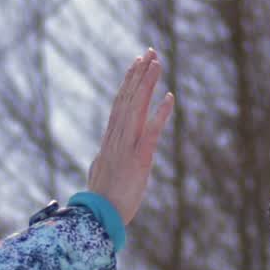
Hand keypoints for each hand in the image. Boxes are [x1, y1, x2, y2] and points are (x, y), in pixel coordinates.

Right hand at [88, 48, 174, 223]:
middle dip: (139, 74)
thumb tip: (102, 154)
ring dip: (147, 84)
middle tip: (149, 52)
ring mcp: (127, 146)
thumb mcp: (102, 171)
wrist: (100, 217)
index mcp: (110, 139)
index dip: (129, 82)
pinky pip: (151, 131)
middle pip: (128, 98)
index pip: (120, 104)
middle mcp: (117, 137)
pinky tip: (170, 96)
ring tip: (156, 63)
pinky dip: (160, 113)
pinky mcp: (139, 158)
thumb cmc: (103, 198)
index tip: (136, 64)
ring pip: (137, 107)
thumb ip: (105, 157)